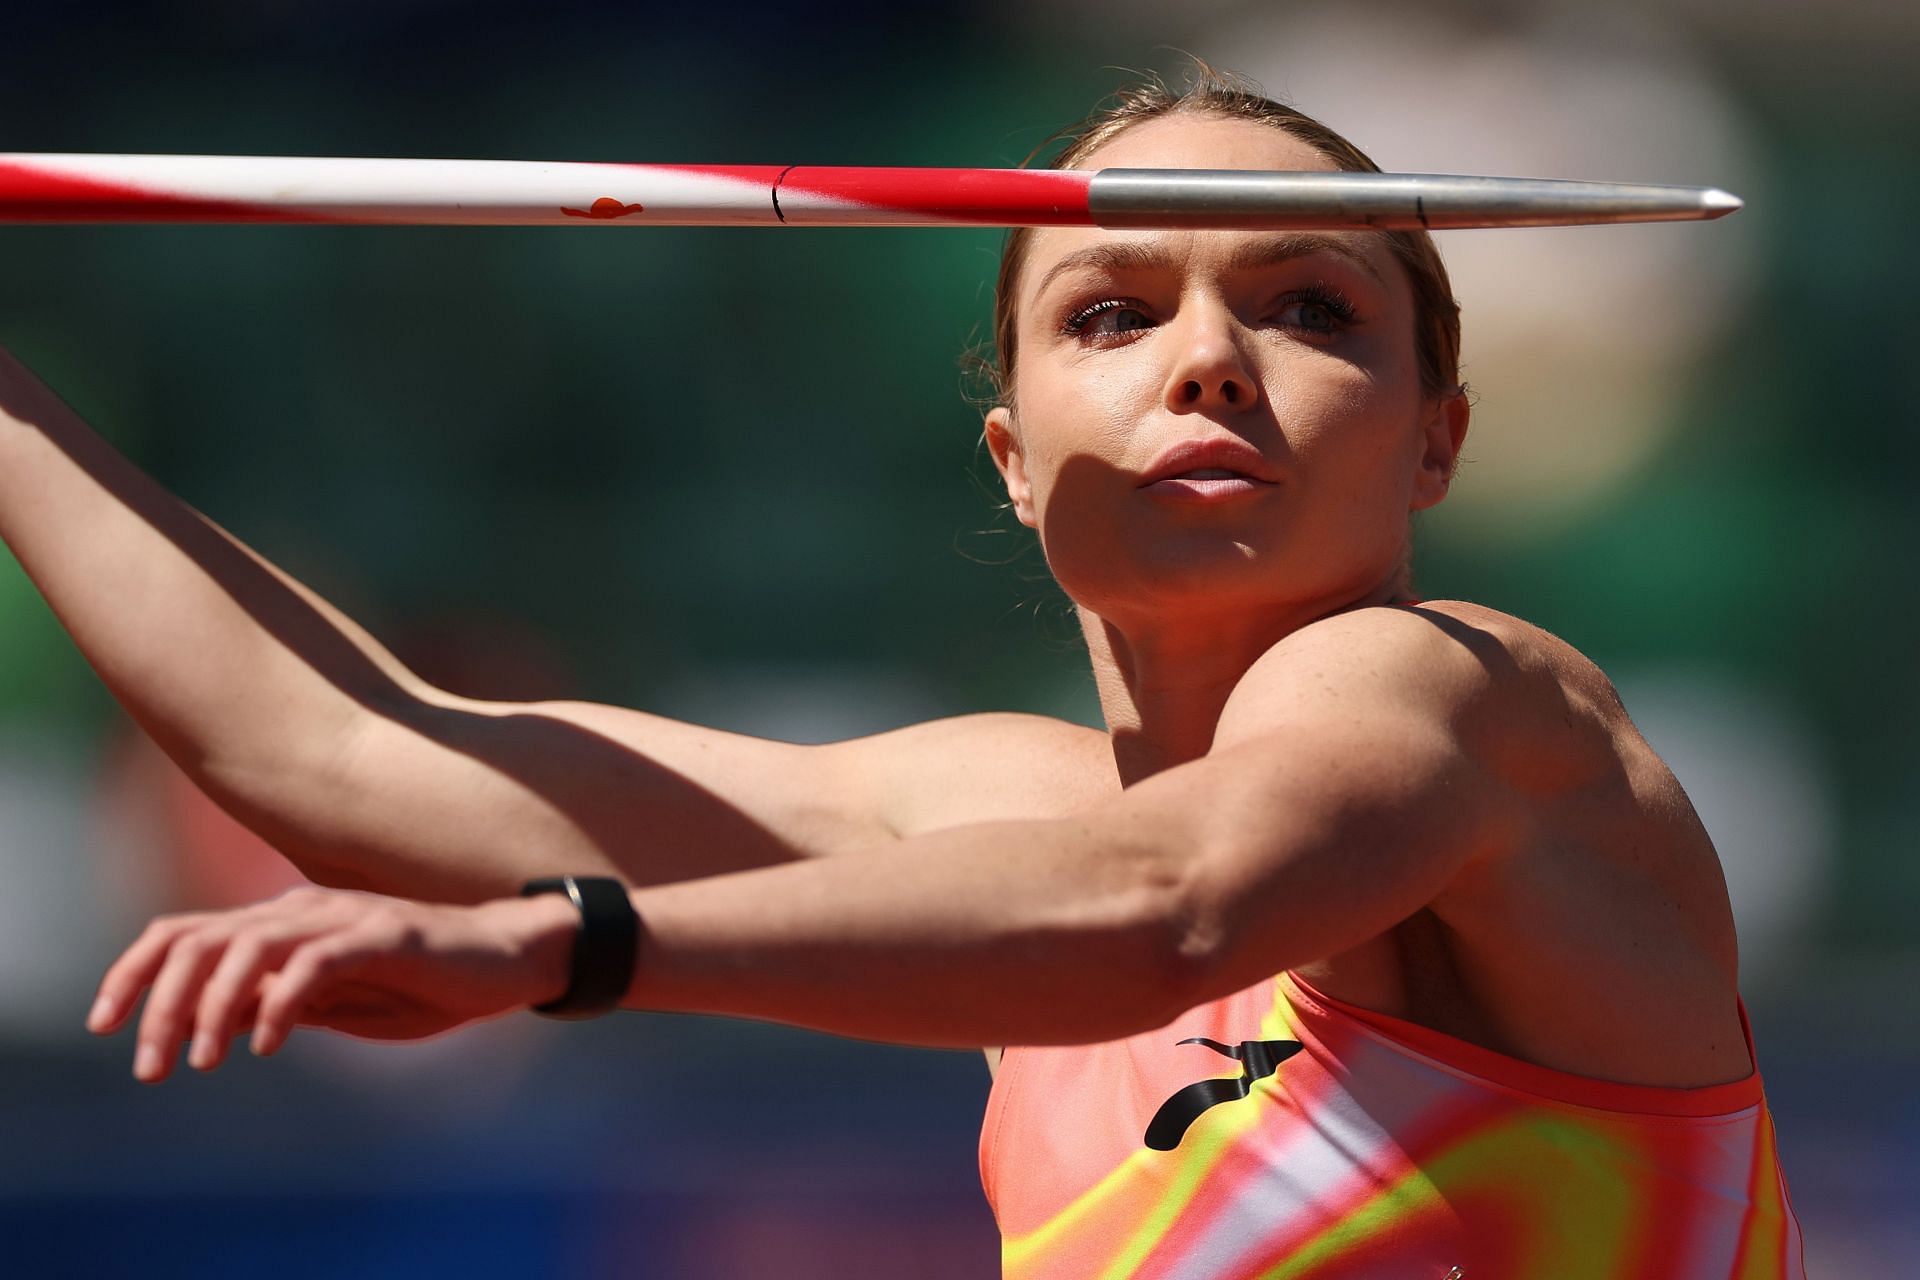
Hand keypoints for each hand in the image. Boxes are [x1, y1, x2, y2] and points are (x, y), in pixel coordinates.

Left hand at [86, 885, 576, 1082]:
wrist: (510, 958)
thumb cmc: (428, 982)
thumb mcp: (343, 1002)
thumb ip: (285, 1002)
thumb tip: (224, 1021)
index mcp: (288, 922)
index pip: (188, 933)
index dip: (135, 973)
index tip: (107, 1025)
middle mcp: (305, 908)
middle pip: (202, 938)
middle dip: (161, 1002)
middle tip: (151, 1065)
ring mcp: (345, 917)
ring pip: (249, 946)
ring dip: (214, 1005)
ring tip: (204, 1059)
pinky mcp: (386, 934)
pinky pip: (315, 962)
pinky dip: (281, 1002)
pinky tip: (267, 1042)